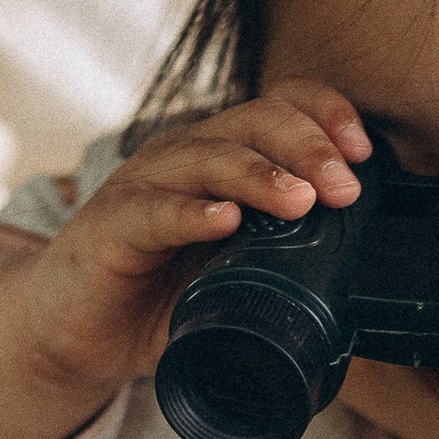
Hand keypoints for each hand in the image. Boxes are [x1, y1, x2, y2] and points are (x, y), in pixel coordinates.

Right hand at [0, 82, 371, 438]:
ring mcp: (145, 187)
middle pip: (254, 120)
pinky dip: (191, 213)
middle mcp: (186, 157)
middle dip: (308, 146)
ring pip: (209, 158)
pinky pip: (154, 211)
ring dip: (260, 174)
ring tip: (302, 201)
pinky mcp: (110, 228)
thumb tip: (365, 306)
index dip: (325, 115)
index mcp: (224, 158)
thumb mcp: (239, 284)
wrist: (73, 332)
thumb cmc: (162, 298)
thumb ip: (292, 280)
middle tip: (346, 187)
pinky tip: (224, 222)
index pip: (281, 105)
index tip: (365, 154)